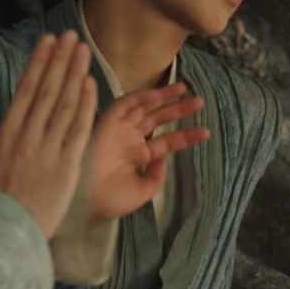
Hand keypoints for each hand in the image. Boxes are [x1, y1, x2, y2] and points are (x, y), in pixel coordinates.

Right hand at [0, 31, 97, 237]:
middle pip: (47, 91)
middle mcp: (27, 137)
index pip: (25, 89)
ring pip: (65, 105)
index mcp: (6, 133)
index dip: (38, 63)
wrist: (7, 231)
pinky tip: (90, 85)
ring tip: (83, 51)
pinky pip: (78, 130)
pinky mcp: (67, 166)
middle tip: (70, 37)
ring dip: (75, 75)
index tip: (47, 41)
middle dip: (59, 60)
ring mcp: (48, 151)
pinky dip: (85, 106)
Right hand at [84, 82, 209, 220]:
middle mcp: (128, 139)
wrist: (84, 199)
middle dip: (177, 110)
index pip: (165, 142)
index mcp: (135, 156)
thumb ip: (157, 175)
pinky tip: (157, 94)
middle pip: (157, 120)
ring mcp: (118, 129)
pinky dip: (140, 98)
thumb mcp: (142, 191)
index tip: (205, 132)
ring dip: (163, 98)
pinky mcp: (107, 122)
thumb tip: (164, 156)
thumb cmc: (110, 199)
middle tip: (199, 102)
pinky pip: (125, 104)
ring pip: (143, 108)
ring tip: (184, 89)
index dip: (186, 136)